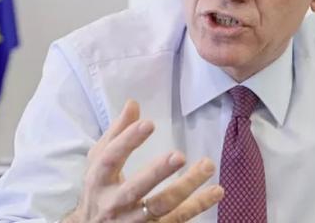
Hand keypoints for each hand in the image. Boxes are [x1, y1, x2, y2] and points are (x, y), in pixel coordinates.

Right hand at [65, 99, 223, 221]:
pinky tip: (216, 191)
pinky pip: (177, 220)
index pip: (110, 159)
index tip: (149, 123)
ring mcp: (133, 221)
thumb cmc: (99, 189)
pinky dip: (198, 206)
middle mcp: (113, 203)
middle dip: (157, 172)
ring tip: (208, 166)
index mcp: (98, 180)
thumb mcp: (99, 161)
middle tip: (180, 155)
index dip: (128, 141)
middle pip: (135, 189)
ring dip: (186, 188)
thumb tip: (133, 103)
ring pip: (161, 206)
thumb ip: (116, 132)